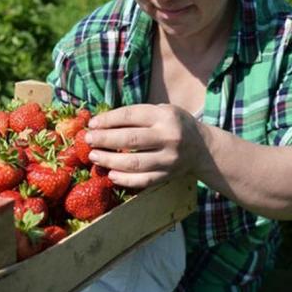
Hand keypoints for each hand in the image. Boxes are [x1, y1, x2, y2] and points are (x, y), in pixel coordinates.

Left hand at [84, 104, 204, 188]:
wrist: (202, 148)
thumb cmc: (174, 125)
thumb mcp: (161, 111)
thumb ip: (136, 116)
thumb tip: (101, 123)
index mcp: (165, 116)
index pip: (131, 116)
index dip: (108, 120)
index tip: (92, 124)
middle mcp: (169, 137)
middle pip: (130, 139)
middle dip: (105, 140)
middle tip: (88, 140)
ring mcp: (169, 159)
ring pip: (134, 163)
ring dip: (110, 160)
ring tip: (94, 157)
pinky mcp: (168, 176)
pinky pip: (143, 180)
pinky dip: (125, 179)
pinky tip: (111, 174)